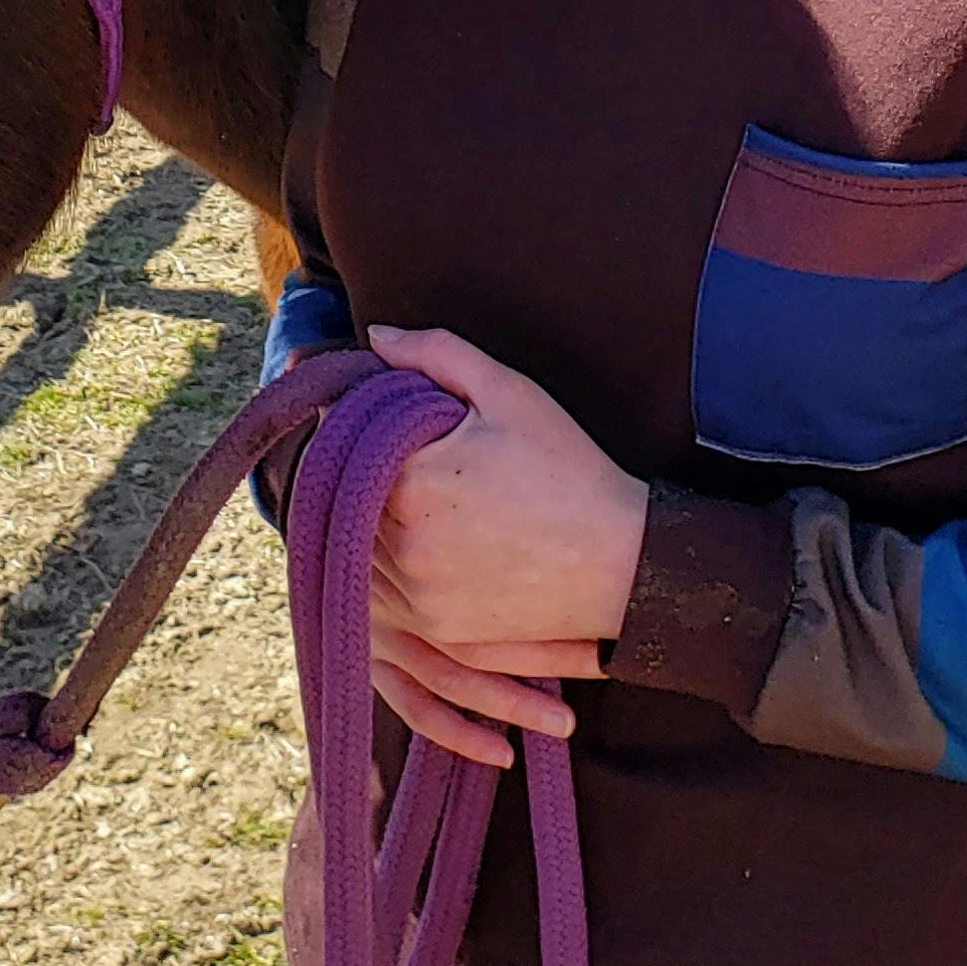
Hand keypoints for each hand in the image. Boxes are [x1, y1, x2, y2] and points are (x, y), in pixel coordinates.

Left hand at [362, 325, 647, 771]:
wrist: (623, 562)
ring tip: (405, 496)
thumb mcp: (509, 393)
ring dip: (361, 523)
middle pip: (343, 499)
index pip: (345, 442)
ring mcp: (418, 595)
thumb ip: (436, 354)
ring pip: (354, 550)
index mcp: (411, 482)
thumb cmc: (568, 468)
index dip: (349, 421)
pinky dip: (384, 567)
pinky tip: (412, 540)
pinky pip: (383, 596)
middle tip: (382, 449)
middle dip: (354, 471)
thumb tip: (376, 336)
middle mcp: (403, 546)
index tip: (365, 409)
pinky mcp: (436, 629)